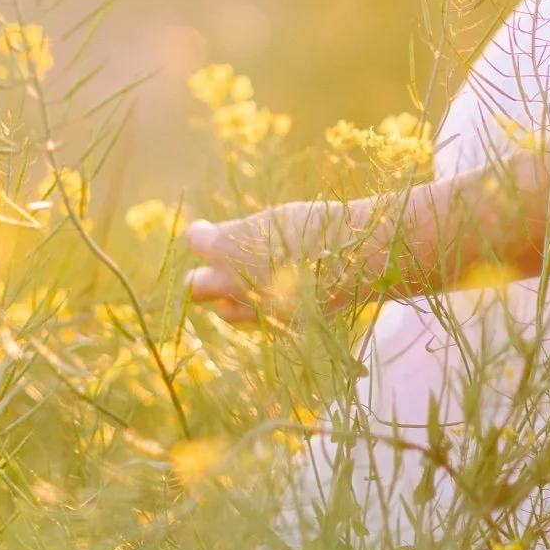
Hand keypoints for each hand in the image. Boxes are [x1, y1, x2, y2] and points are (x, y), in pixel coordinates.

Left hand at [185, 199, 377, 326]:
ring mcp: (253, 308)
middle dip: (202, 278)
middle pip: (193, 288)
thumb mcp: (271, 222)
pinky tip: (281, 295)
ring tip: (254, 283)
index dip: (203, 235)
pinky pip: (257, 322)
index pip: (194, 241)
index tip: (210, 232)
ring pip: (225, 312)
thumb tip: (226, 245)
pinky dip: (262, 311)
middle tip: (220, 268)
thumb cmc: (316, 227)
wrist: (356, 256)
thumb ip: (241, 238)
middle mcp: (230, 282)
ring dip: (231, 299)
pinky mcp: (276, 327)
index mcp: (225, 246)